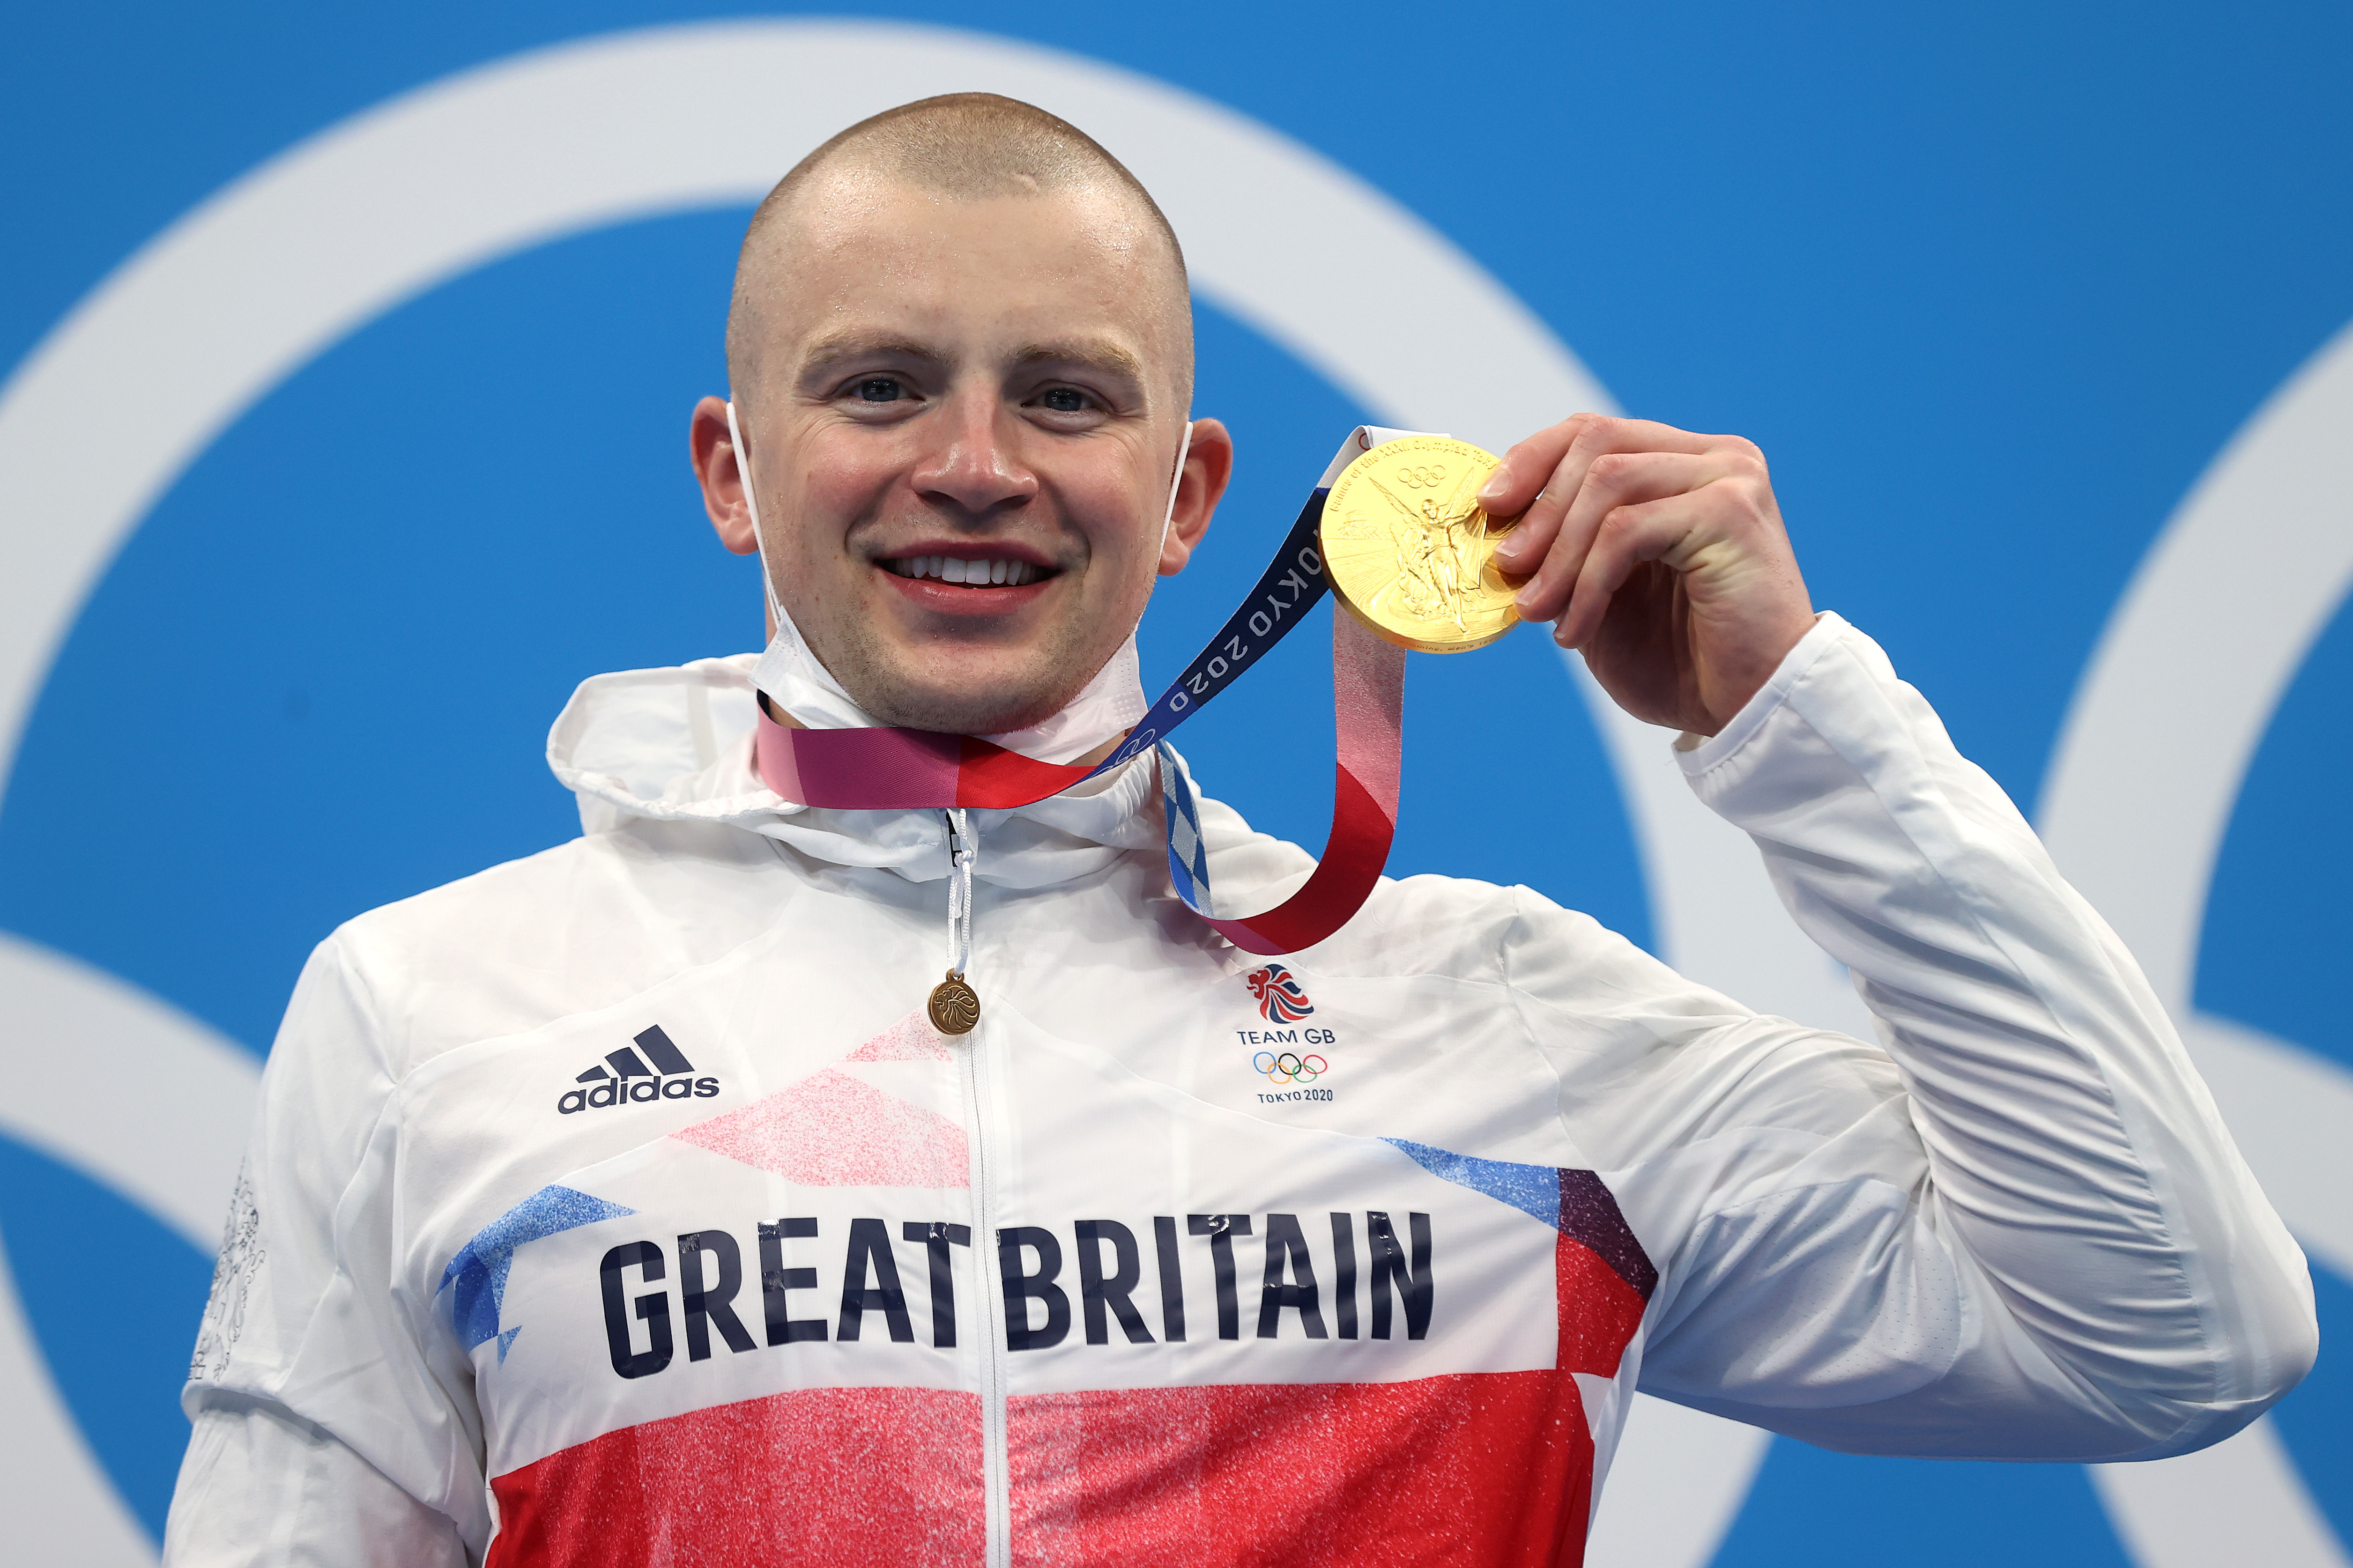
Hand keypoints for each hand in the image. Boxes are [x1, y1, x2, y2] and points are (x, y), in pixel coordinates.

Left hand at [1479, 414, 1816, 734]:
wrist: (1748, 709)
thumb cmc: (1680, 658)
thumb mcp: (1601, 592)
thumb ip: (1564, 549)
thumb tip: (1495, 523)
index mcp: (1683, 465)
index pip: (1593, 432)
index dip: (1530, 461)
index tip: (1487, 508)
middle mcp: (1714, 457)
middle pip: (1595, 441)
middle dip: (1537, 507)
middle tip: (1505, 568)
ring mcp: (1729, 477)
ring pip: (1607, 482)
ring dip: (1558, 553)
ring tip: (1536, 610)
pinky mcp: (1732, 512)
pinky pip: (1628, 530)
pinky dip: (1588, 582)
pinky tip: (1576, 630)